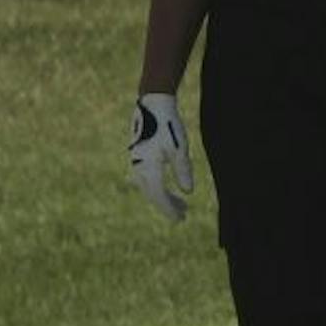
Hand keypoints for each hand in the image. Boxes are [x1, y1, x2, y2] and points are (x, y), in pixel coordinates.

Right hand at [128, 94, 193, 221]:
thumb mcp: (180, 149)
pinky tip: (165, 189)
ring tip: (181, 203)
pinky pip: (146, 178)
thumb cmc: (168, 126)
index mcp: (149, 167)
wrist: (152, 105)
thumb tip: (189, 192)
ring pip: (149, 186)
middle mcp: (139, 167)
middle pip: (153, 194)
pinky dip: (157, 186)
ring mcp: (136, 161)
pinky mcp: (138, 156)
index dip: (169, 209)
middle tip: (183, 215)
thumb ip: (183, 170)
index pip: (159, 195)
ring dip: (164, 197)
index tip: (181, 219)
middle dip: (168, 206)